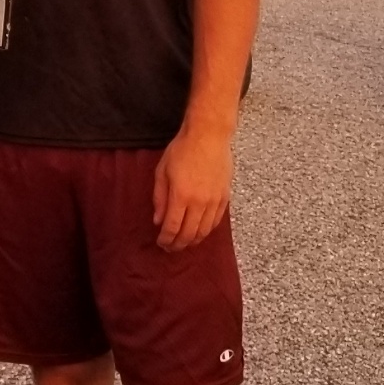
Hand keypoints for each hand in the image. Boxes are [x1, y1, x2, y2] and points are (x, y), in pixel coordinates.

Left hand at [153, 124, 233, 252]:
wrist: (208, 136)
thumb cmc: (182, 150)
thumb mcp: (162, 172)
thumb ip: (159, 198)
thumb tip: (158, 221)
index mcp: (181, 196)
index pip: (172, 227)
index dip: (166, 240)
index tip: (161, 243)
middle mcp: (199, 202)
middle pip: (189, 233)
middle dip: (178, 245)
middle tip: (171, 248)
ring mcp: (214, 201)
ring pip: (204, 231)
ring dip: (193, 240)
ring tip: (184, 243)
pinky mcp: (225, 197)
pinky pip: (216, 221)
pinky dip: (207, 230)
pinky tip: (199, 231)